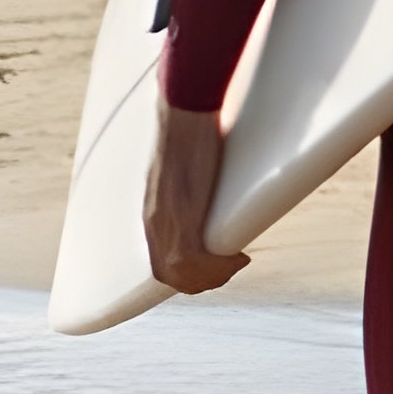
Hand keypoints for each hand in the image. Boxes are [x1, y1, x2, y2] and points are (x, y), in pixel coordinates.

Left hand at [143, 103, 251, 293]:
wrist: (184, 112)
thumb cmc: (188, 131)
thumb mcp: (182, 171)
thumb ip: (188, 189)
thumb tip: (206, 191)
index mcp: (153, 213)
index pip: (160, 264)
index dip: (188, 275)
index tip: (214, 268)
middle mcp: (154, 222)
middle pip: (170, 277)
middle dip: (204, 281)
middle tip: (230, 268)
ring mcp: (166, 221)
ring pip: (182, 275)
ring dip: (214, 277)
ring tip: (237, 262)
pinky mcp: (182, 216)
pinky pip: (195, 262)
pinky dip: (220, 268)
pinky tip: (239, 256)